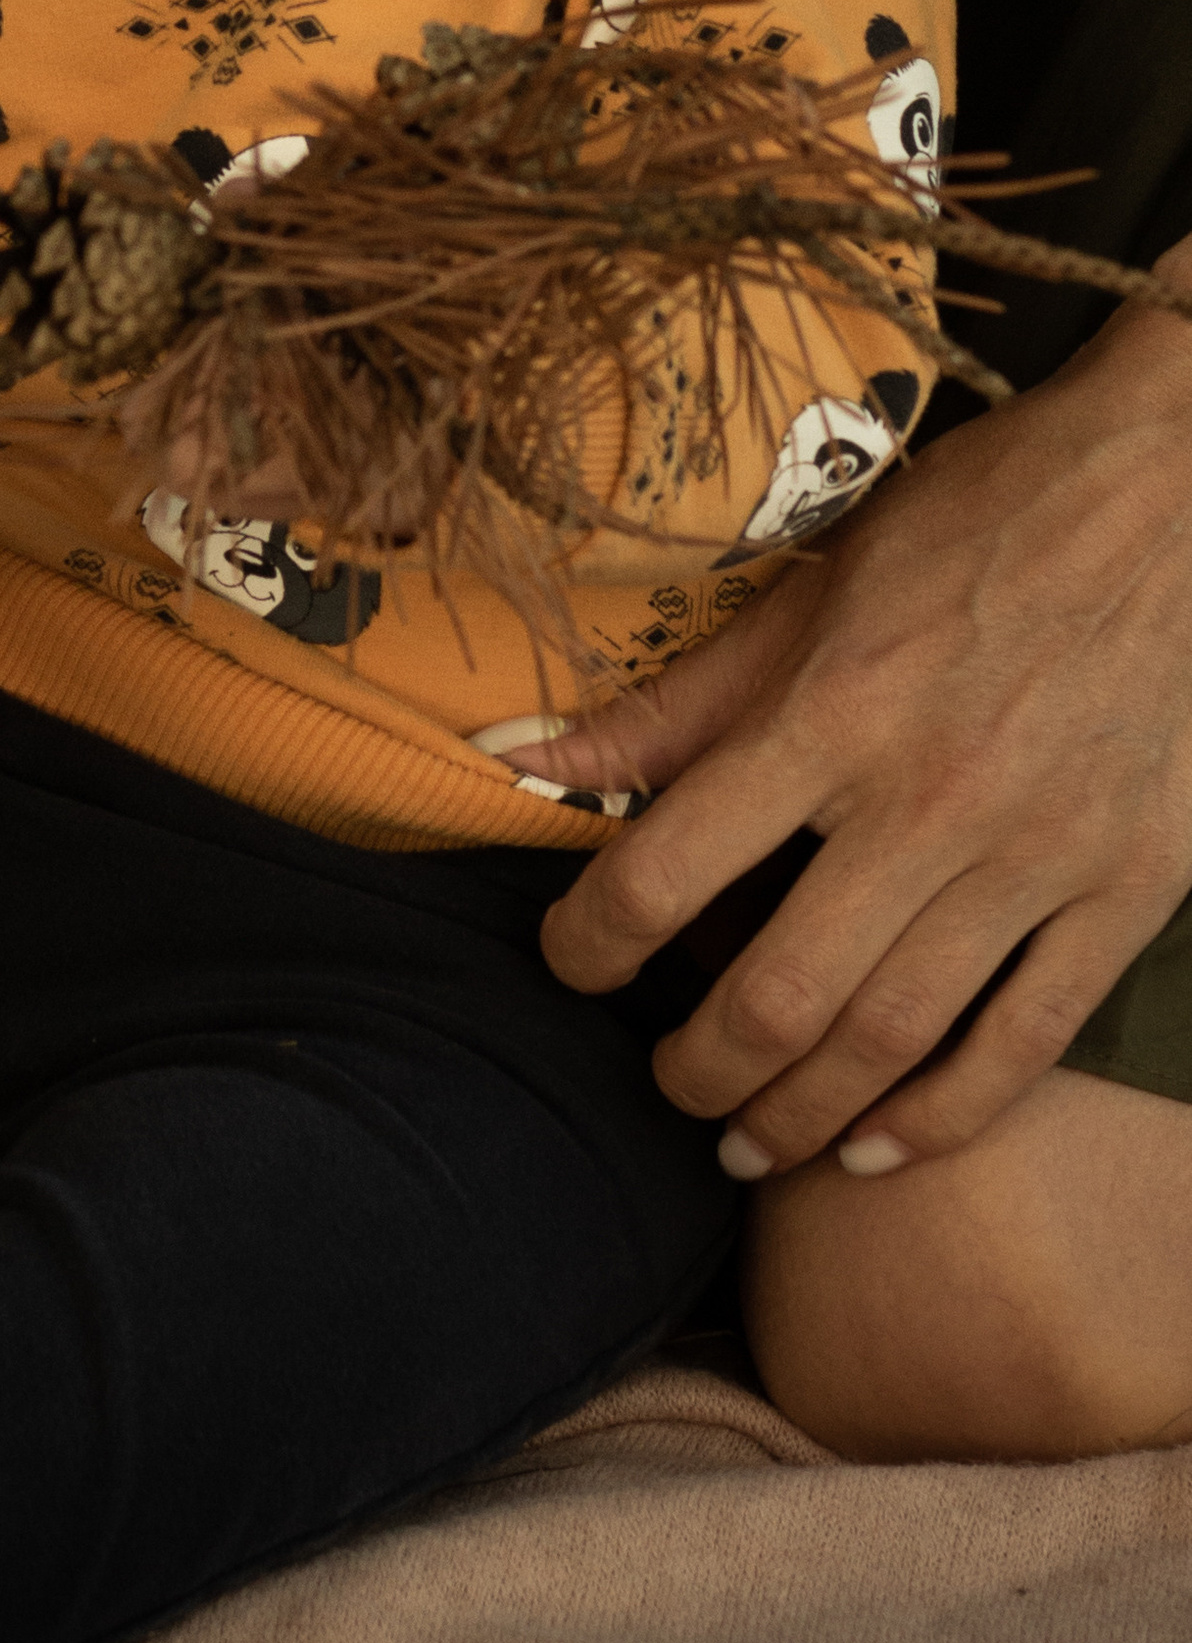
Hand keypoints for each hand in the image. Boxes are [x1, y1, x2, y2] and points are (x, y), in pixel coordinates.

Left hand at [501, 272, 1191, 1174]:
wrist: (1168, 492)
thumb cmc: (974, 526)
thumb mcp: (809, 590)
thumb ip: (672, 703)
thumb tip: (517, 759)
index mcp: (832, 711)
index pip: (665, 872)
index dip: (589, 944)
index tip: (570, 962)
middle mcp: (930, 798)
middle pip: (777, 995)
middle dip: (695, 1065)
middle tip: (665, 1079)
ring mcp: (1039, 854)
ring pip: (892, 1041)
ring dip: (801, 1115)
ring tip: (748, 1139)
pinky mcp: (1129, 886)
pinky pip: (1025, 1042)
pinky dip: (942, 1118)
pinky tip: (877, 1149)